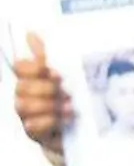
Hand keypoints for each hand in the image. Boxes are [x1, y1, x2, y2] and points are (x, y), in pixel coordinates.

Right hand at [13, 33, 70, 155]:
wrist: (83, 131)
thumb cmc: (71, 98)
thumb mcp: (68, 74)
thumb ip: (49, 55)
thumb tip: (31, 33)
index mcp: (32, 78)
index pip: (20, 67)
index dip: (33, 68)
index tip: (53, 72)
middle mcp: (25, 96)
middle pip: (21, 87)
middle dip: (45, 88)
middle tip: (65, 91)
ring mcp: (26, 115)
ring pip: (24, 106)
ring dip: (49, 105)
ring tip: (69, 106)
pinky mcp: (33, 132)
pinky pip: (31, 125)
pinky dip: (49, 121)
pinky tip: (64, 119)